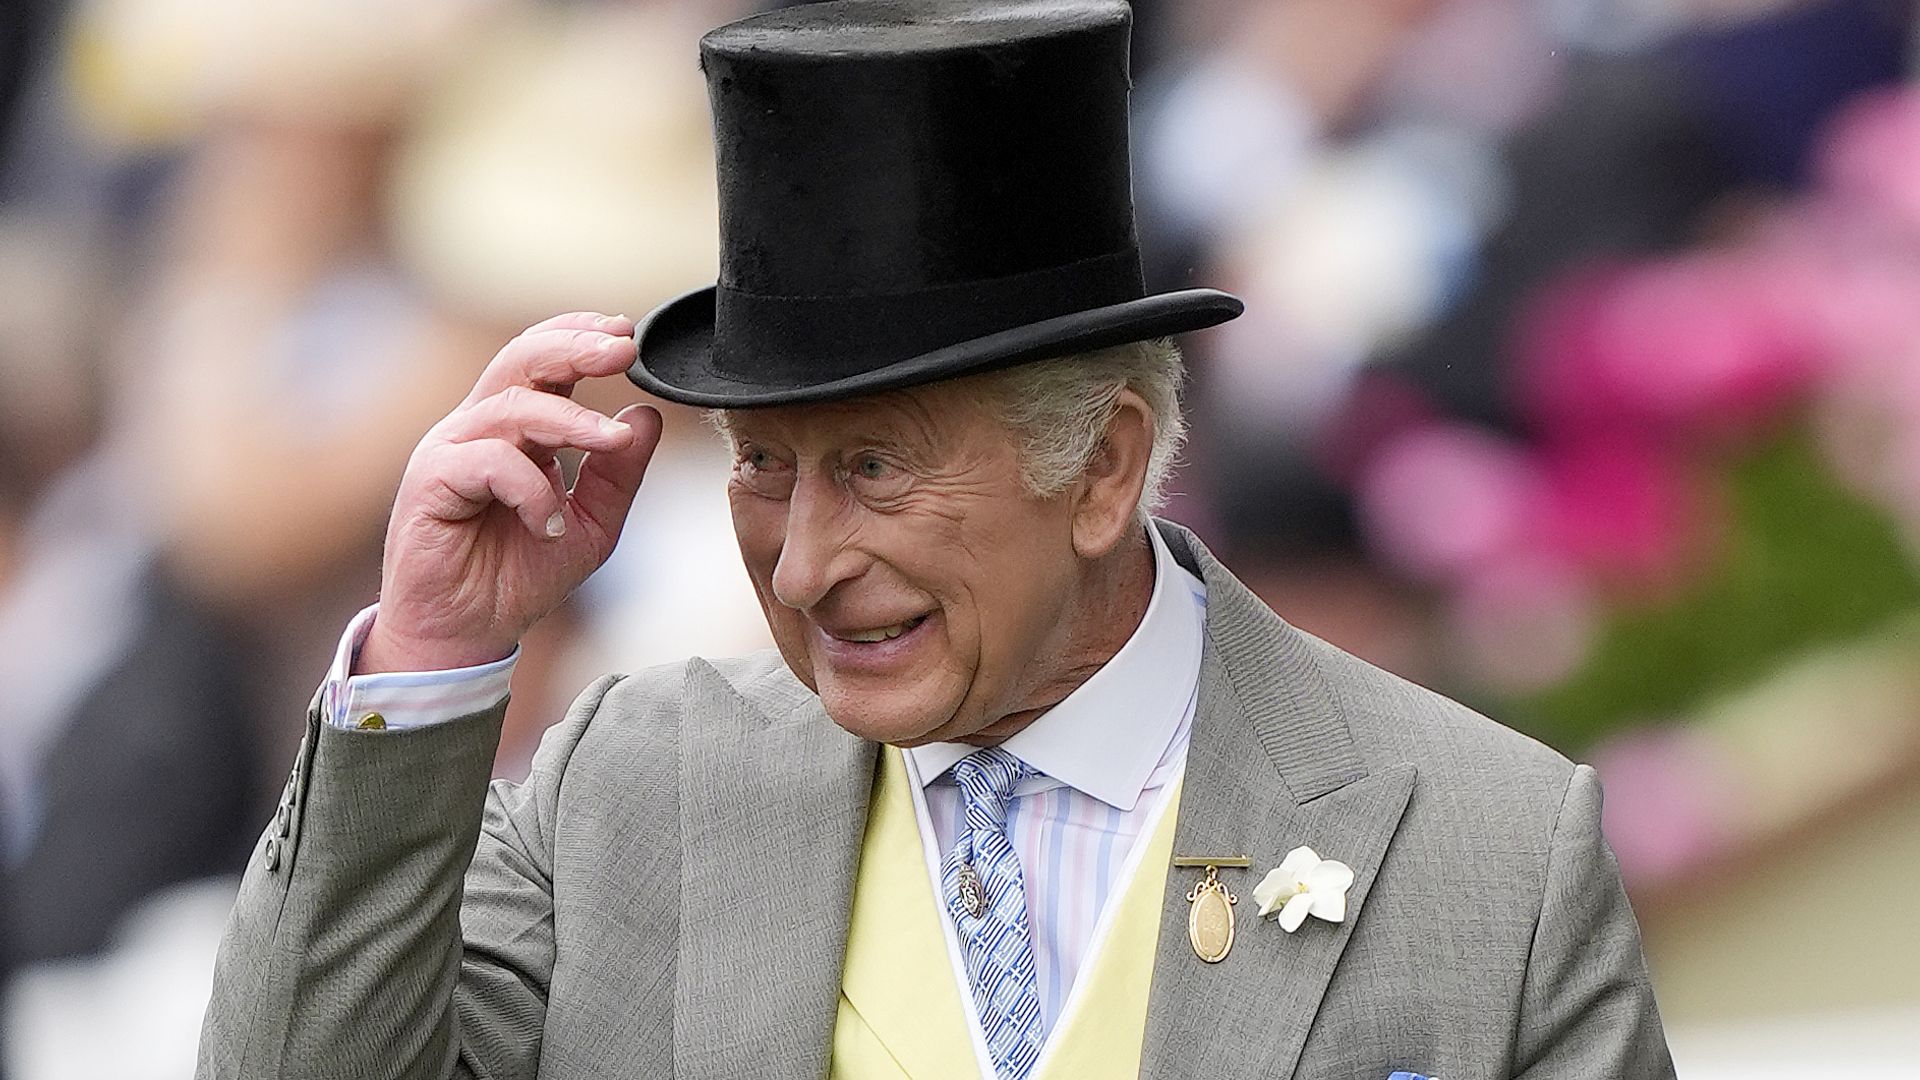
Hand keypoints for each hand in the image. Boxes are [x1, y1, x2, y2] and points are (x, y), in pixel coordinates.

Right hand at [358, 311, 664, 673]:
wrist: (467, 634)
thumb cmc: (519, 576)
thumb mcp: (592, 524)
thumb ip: (619, 473)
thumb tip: (647, 414)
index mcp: (514, 429)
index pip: (542, 361)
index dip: (580, 337)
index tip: (628, 334)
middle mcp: (478, 428)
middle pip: (519, 359)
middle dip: (574, 347)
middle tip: (622, 347)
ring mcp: (449, 451)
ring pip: (511, 408)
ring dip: (571, 421)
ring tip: (612, 441)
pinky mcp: (430, 482)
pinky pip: (488, 462)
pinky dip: (530, 489)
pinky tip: (551, 524)